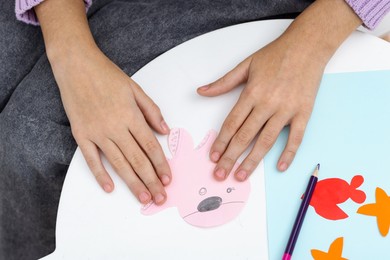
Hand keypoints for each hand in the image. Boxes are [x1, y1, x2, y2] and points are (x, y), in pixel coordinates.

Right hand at [51, 47, 170, 204]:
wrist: (76, 65)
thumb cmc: (106, 74)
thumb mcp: (135, 88)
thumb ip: (152, 111)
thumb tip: (166, 130)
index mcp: (131, 116)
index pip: (151, 146)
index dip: (161, 165)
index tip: (169, 179)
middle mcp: (115, 127)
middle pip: (138, 159)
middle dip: (151, 181)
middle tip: (160, 197)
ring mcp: (97, 132)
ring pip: (119, 163)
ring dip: (133, 183)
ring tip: (143, 198)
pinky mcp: (81, 134)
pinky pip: (92, 159)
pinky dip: (101, 175)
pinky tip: (110, 188)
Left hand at [197, 37, 323, 180]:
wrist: (307, 46)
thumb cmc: (276, 54)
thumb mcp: (246, 65)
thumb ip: (223, 82)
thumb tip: (201, 91)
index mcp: (252, 93)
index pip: (232, 123)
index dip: (221, 142)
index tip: (213, 157)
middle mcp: (267, 104)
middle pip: (245, 136)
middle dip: (230, 158)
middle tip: (220, 175)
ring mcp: (286, 110)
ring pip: (266, 141)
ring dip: (252, 161)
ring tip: (241, 176)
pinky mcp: (304, 113)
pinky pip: (296, 138)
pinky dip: (288, 153)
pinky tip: (280, 167)